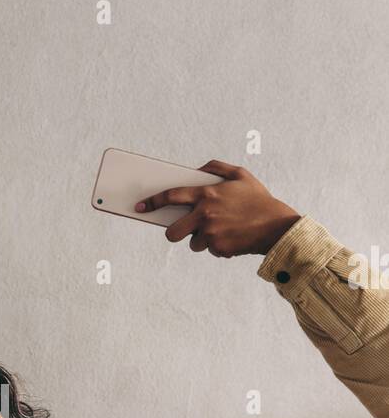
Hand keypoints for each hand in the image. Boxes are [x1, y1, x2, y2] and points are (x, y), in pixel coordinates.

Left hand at [135, 160, 300, 256]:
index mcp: (206, 194)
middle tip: (180, 230)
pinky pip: (210, 250)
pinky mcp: (219, 248)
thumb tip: (197, 168)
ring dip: (202, 240)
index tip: (140, 207)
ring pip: (193, 243)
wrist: (277, 226)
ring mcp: (211, 233)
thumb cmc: (258, 199)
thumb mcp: (241, 175)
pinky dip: (218, 246)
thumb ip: (216, 167)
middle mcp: (205, 214)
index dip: (152, 202)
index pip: (170, 196)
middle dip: (172, 232)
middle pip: (172, 231)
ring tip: (222, 230)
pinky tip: (233, 237)